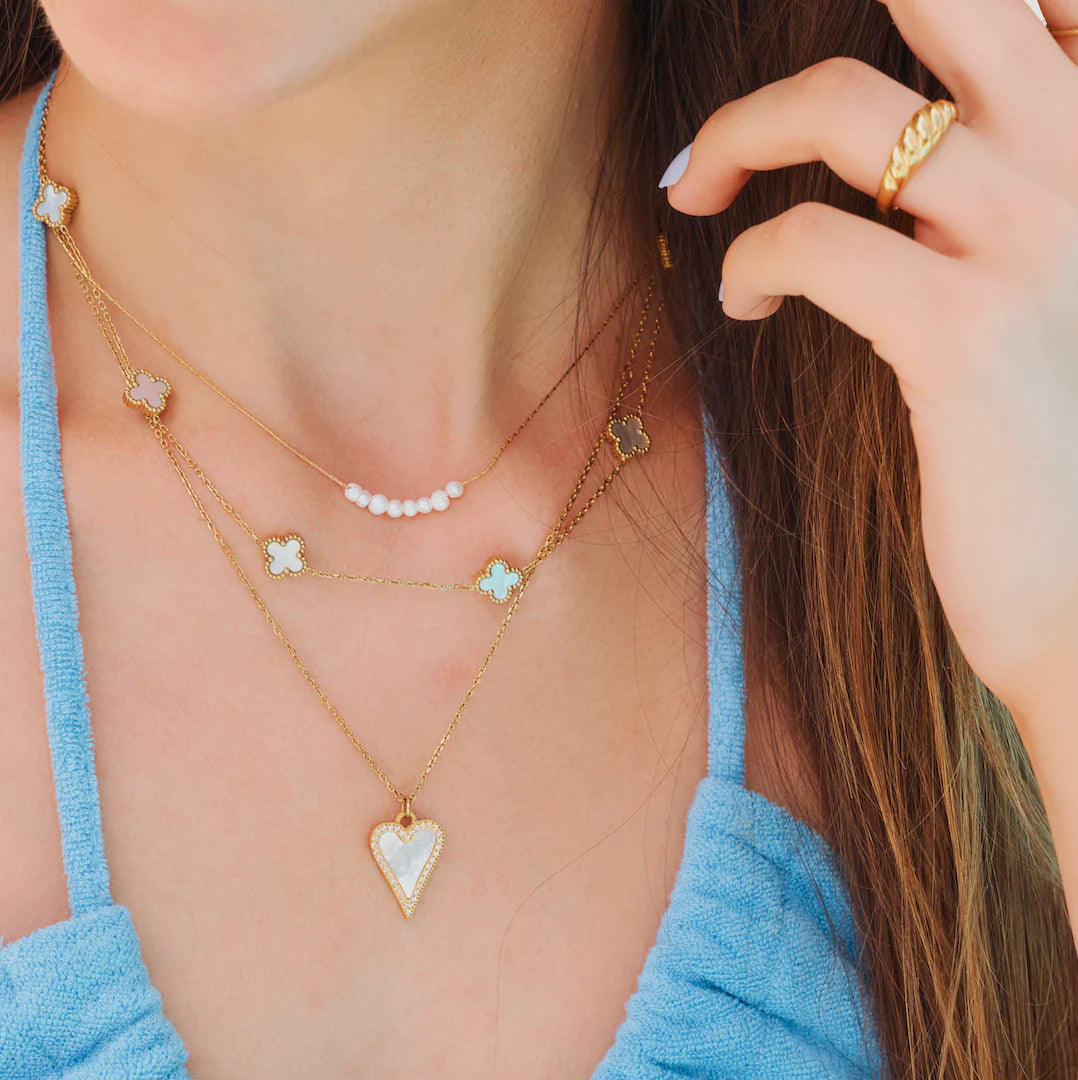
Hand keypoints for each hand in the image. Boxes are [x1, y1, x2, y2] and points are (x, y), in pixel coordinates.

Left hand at [662, 0, 1077, 724]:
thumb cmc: (1055, 437)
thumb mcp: (1044, 285)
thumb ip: (994, 200)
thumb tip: (889, 158)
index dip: (939, 7)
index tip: (827, 83)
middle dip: (797, 56)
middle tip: (734, 120)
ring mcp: (1032, 239)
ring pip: (841, 105)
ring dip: (733, 137)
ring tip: (694, 196)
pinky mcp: (964, 333)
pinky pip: (811, 240)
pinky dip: (748, 260)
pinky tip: (745, 300)